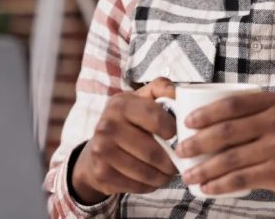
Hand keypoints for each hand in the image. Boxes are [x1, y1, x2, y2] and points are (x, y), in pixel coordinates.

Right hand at [71, 78, 178, 203]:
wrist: (95, 150)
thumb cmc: (126, 122)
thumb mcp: (140, 100)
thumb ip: (161, 89)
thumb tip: (178, 91)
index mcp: (120, 104)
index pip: (156, 118)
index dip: (173, 129)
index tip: (177, 135)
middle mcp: (107, 126)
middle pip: (153, 152)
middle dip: (171, 162)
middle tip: (178, 163)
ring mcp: (102, 150)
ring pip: (146, 173)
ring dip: (163, 176)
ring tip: (167, 172)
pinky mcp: (102, 173)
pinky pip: (137, 186)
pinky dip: (149, 186)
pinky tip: (151, 179)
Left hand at [176, 91, 274, 210]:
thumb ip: (252, 114)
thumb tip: (203, 119)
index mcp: (273, 102)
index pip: (230, 104)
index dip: (205, 113)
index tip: (186, 123)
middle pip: (226, 130)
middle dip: (197, 142)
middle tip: (180, 151)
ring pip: (230, 157)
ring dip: (203, 168)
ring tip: (187, 175)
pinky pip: (241, 178)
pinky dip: (219, 184)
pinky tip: (206, 188)